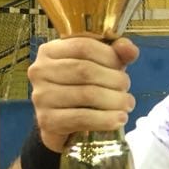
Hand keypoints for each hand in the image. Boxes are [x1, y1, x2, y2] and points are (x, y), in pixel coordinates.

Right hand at [27, 36, 138, 151]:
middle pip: (85, 70)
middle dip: (114, 79)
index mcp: (50, 50)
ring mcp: (41, 96)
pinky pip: (81, 118)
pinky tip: (119, 119)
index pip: (83, 46)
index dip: (109, 56)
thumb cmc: (83, 87)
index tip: (122, 67)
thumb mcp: (101, 65)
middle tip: (127, 88)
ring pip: (86, 94)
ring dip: (114, 100)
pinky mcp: (47, 121)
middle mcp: (40, 71)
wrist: (64, 123)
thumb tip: (129, 48)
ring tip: (127, 104)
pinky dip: (105, 119)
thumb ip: (116, 54)